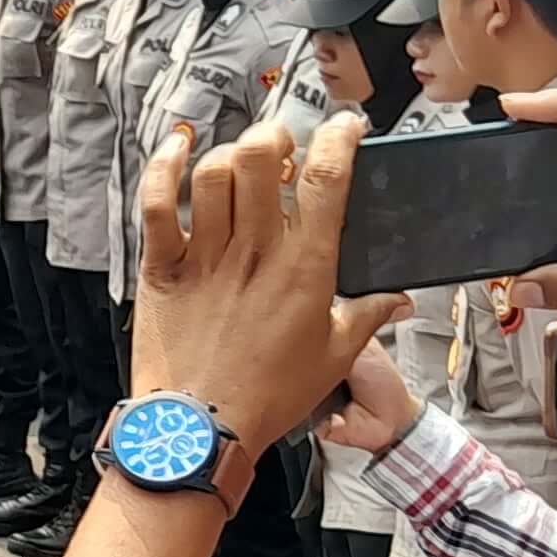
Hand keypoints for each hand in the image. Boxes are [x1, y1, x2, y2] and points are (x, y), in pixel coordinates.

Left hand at [129, 117, 411, 449]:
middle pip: (262, 159)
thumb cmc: (267, 397)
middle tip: (284, 146)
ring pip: (212, 173)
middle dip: (277, 136)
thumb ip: (368, 317)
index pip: (326, 180)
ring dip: (229, 153)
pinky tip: (177, 149)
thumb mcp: (334, 357)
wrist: (201, 429)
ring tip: (241, 160)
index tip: (345, 127)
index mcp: (305, 269)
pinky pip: (157, 204)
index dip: (338, 140)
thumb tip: (400, 302)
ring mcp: (205, 256)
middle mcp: (254, 252)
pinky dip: (163, 168)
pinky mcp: (162, 268)